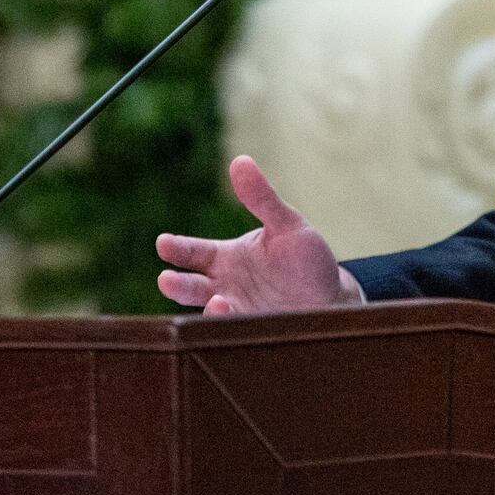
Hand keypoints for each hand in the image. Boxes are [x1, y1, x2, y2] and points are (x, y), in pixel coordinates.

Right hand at [155, 155, 361, 314]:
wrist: (331, 299)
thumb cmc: (306, 258)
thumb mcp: (287, 224)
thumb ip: (262, 198)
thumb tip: (240, 160)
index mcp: (226, 259)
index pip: (193, 252)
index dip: (177, 248)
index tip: (163, 243)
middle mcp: (223, 287)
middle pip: (190, 286)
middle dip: (177, 284)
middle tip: (167, 279)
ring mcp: (236, 312)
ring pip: (209, 313)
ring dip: (209, 309)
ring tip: (217, 302)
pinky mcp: (252, 333)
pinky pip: (234, 333)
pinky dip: (232, 326)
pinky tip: (238, 317)